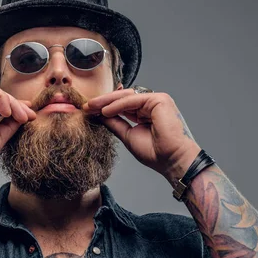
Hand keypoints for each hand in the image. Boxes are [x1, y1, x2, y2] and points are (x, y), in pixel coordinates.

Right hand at [0, 83, 36, 175]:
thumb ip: (9, 125)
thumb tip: (22, 116)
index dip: (16, 109)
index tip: (30, 115)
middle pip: (0, 100)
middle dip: (18, 107)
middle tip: (30, 116)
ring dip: (13, 104)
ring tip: (21, 117)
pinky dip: (3, 99)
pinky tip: (7, 113)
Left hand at [82, 89, 200, 183]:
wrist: (171, 160)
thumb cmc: (155, 153)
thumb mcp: (127, 135)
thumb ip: (115, 123)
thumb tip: (99, 116)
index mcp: (146, 113)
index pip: (122, 105)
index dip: (105, 107)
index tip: (88, 111)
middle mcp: (152, 105)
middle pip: (123, 99)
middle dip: (103, 102)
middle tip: (86, 106)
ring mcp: (157, 100)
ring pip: (127, 97)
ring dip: (107, 101)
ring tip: (91, 107)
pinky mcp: (160, 100)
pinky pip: (133, 100)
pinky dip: (118, 105)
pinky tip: (105, 111)